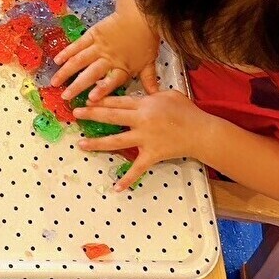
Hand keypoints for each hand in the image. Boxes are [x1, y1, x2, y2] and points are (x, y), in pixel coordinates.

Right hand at [51, 10, 160, 101]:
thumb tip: (156, 96)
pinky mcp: (92, 35)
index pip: (111, 81)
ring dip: (66, 71)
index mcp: (123, 67)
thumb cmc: (145, 40)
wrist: (140, 15)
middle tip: (65, 97)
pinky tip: (57, 60)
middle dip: (76, 86)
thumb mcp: (149, 62)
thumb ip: (149, 80)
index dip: (101, 90)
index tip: (91, 100)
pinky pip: (77, 45)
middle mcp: (108, 59)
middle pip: (90, 74)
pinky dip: (67, 52)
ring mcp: (98, 46)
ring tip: (54, 81)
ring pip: (79, 61)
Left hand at [74, 90, 204, 190]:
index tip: (84, 98)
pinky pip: (137, 168)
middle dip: (91, 115)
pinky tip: (116, 186)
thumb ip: (150, 93)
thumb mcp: (167, 94)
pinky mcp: (152, 155)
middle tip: (75, 114)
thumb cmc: (187, 111)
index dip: (99, 99)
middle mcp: (141, 121)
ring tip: (81, 144)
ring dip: (97, 143)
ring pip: (116, 142)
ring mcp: (145, 139)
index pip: (116, 101)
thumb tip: (139, 92)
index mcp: (143, 104)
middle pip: (111, 117)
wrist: (202, 133)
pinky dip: (127, 178)